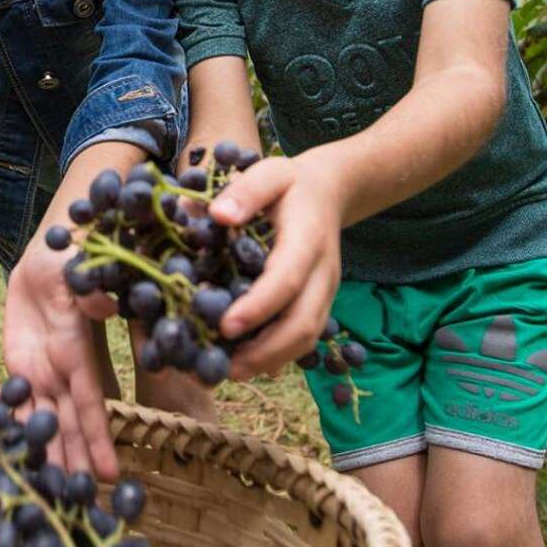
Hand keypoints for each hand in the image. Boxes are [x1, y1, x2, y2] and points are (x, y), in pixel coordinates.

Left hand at [3, 240, 118, 479]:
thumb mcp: (80, 268)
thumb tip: (103, 303)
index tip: (109, 474)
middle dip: (74, 463)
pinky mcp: (21, 367)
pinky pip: (18, 404)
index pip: (90, 402)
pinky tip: (13, 461)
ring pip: (44, 423)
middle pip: (69, 425)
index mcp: (77, 351)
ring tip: (49, 495)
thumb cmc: (71, 256)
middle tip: (77, 505)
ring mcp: (42, 372)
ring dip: (48, 458)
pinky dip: (17, 432)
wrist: (48, 254)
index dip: (98, 438)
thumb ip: (89, 290)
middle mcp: (63, 371)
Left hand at [210, 152, 346, 377]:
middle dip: (266, 351)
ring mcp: (325, 293)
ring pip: (306, 338)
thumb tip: (217, 216)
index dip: (258, 307)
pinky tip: (245, 365)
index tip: (224, 326)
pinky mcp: (319, 305)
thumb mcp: (269, 173)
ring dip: (270, 360)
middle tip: (224, 367)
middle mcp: (323, 273)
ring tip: (228, 373)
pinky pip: (303, 338)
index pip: (287, 280)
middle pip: (303, 323)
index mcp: (308, 240)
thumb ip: (246, 191)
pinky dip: (276, 357)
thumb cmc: (290, 184)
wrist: (330, 192)